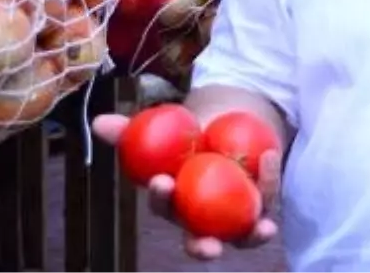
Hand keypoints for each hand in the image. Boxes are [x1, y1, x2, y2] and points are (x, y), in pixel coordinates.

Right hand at [92, 113, 280, 259]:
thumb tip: (99, 122)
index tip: (162, 182)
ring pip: (241, 234)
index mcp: (174, 202)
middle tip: (208, 245)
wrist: (224, 123)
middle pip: (200, 239)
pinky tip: (270, 159)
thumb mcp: (160, 127)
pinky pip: (266, 199)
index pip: (164, 205)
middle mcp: (202, 218)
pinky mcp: (260, 204)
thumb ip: (131, 129)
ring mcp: (232, 216)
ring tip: (264, 227)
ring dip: (253, 235)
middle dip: (203, 247)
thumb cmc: (185, 134)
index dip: (162, 198)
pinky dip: (270, 182)